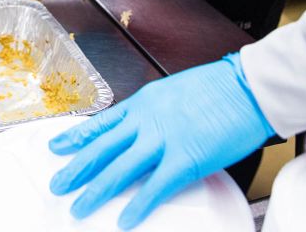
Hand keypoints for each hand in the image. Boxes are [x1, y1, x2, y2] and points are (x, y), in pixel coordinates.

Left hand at [48, 54, 273, 228]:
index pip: (101, 123)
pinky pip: (155, 187)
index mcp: (144, 103)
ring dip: (95, 191)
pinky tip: (125, 219)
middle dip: (76, 168)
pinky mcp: (185, 159)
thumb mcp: (175, 91)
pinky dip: (137, 205)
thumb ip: (156, 111)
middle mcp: (147, 120)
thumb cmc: (221, 87)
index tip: (57, 146)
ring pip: (119, 169)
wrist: (248, 86)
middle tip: (58, 184)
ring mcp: (163, 140)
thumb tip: (145, 127)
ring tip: (79, 207)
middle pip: (101, 148)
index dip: (76, 137)